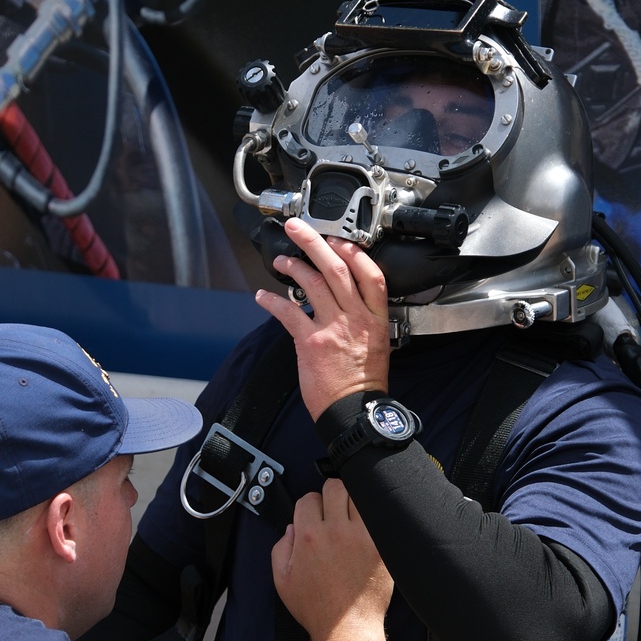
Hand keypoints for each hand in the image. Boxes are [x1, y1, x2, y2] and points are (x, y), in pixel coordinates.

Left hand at [255, 219, 389, 421]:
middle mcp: (356, 318)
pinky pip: (288, 313)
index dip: (353, 252)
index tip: (337, 240)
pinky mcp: (310, 342)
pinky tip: (262, 296)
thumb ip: (364, 321)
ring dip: (292, 266)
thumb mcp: (378, 346)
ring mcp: (333, 328)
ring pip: (312, 284)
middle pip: (336, 269)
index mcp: (376, 319)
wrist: (354, 412)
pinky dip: (272, 301)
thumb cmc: (364, 384)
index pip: (370, 274)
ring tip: (280, 260)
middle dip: (314, 243)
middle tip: (297, 228)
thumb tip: (347, 305)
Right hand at [271, 478, 391, 640]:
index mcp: (309, 536)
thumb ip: (280, 548)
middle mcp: (336, 532)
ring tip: (351, 517)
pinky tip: (367, 529)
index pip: (309, 498)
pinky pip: (378, 517)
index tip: (314, 517)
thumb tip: (292, 528)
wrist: (347, 627)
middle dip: (331, 496)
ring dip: (353, 502)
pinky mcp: (381, 545)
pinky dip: (372, 518)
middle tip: (333, 512)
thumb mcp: (282, 580)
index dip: (309, 506)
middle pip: (335, 487)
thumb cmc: (316, 608)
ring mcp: (363, 537)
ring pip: (360, 495)